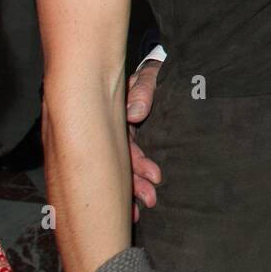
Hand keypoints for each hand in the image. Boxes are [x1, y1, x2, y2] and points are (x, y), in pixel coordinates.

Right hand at [126, 57, 162, 221]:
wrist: (155, 66)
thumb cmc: (148, 71)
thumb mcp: (145, 76)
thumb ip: (143, 90)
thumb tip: (135, 113)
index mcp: (115, 118)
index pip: (121, 146)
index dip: (135, 166)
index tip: (153, 179)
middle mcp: (116, 131)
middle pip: (120, 162)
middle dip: (134, 185)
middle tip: (150, 201)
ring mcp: (123, 136)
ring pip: (126, 166)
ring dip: (135, 186)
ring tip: (146, 205)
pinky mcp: (132, 136)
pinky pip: (133, 161)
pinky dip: (138, 178)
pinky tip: (142, 197)